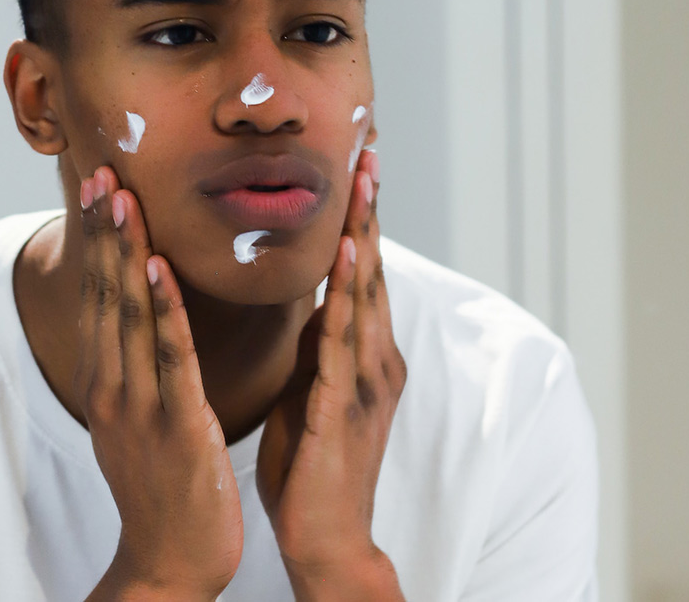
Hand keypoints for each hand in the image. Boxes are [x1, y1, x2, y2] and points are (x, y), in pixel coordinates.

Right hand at [78, 166, 243, 601]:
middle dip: (105, 231)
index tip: (101, 187)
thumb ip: (140, 368)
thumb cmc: (164, 486)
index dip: (100, 241)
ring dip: (125, 251)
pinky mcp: (175, 424)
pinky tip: (158, 268)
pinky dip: (161, 309)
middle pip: (105, 294)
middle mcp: (113, 385)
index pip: (100, 297)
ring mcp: (139, 404)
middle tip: (103, 170)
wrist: (170, 561)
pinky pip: (169, 357)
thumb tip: (146, 321)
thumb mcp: (142, 417)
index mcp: (108, 382)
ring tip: (123, 198)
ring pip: (128, 314)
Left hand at [255, 150, 406, 597]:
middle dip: (370, 211)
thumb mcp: (312, 391)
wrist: (325, 538)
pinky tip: (349, 254)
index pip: (363, 275)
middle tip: (368, 150)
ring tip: (364, 181)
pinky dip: (350, 292)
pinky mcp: (345, 404)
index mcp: (363, 355)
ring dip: (366, 233)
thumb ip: (319, 347)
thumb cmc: (312, 465)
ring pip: (367, 293)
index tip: (356, 169)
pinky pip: (345, 339)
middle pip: (374, 271)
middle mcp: (375, 359)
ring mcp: (366, 380)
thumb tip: (317, 303)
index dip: (361, 220)